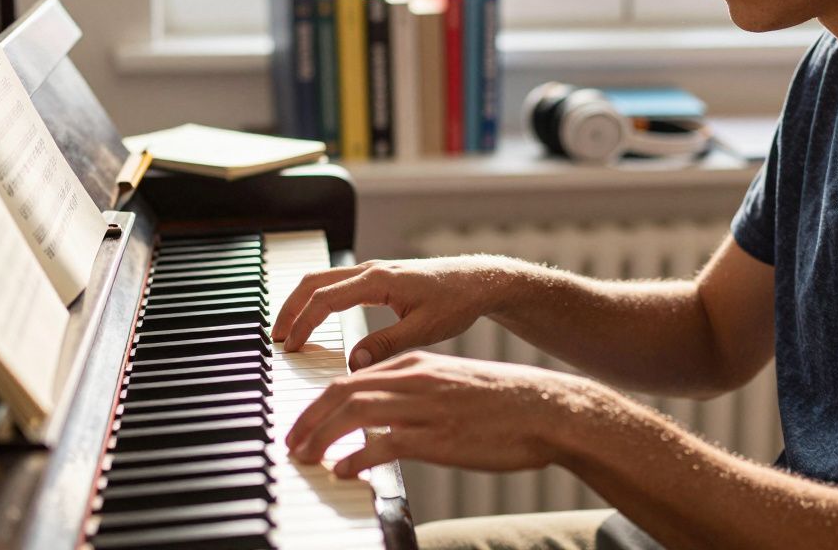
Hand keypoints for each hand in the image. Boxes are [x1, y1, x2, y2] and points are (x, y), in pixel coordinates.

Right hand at [271, 256, 519, 367]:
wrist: (479, 281)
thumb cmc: (457, 302)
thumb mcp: (424, 330)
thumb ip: (387, 345)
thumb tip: (354, 363)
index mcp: (378, 281)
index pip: (325, 299)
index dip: (303, 323)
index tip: (290, 347)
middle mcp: (371, 270)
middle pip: (314, 282)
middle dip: (290, 309)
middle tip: (276, 338)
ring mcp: (373, 272)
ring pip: (323, 280)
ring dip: (301, 302)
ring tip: (289, 331)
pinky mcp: (378, 278)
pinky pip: (337, 284)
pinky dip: (317, 300)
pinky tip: (316, 320)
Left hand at [284, 351, 603, 477]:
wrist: (547, 408)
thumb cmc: (501, 403)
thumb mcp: (449, 385)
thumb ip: (413, 395)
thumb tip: (381, 423)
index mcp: (414, 364)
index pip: (349, 378)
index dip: (317, 403)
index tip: (302, 424)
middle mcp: (412, 379)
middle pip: (340, 392)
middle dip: (307, 418)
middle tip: (290, 443)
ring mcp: (423, 407)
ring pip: (353, 414)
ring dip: (320, 437)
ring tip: (305, 458)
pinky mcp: (437, 437)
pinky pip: (383, 445)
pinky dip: (356, 459)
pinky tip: (344, 472)